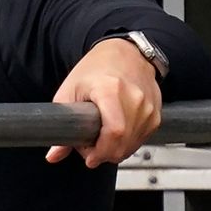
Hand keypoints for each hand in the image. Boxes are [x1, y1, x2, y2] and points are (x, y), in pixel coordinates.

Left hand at [46, 37, 161, 167]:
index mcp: (111, 90)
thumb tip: (54, 154)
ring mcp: (149, 106)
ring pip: (133, 144)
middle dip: (105, 153)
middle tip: (90, 148)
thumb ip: (62, 123)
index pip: (114, 131)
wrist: (126, 54)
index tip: (89, 156)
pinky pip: (142, 139)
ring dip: (116, 149)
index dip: (101, 151)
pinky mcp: (156, 113)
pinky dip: (127, 143)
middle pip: (124, 142)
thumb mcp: (70, 91)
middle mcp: (135, 98)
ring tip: (101, 137)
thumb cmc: (96, 69)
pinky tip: (115, 133)